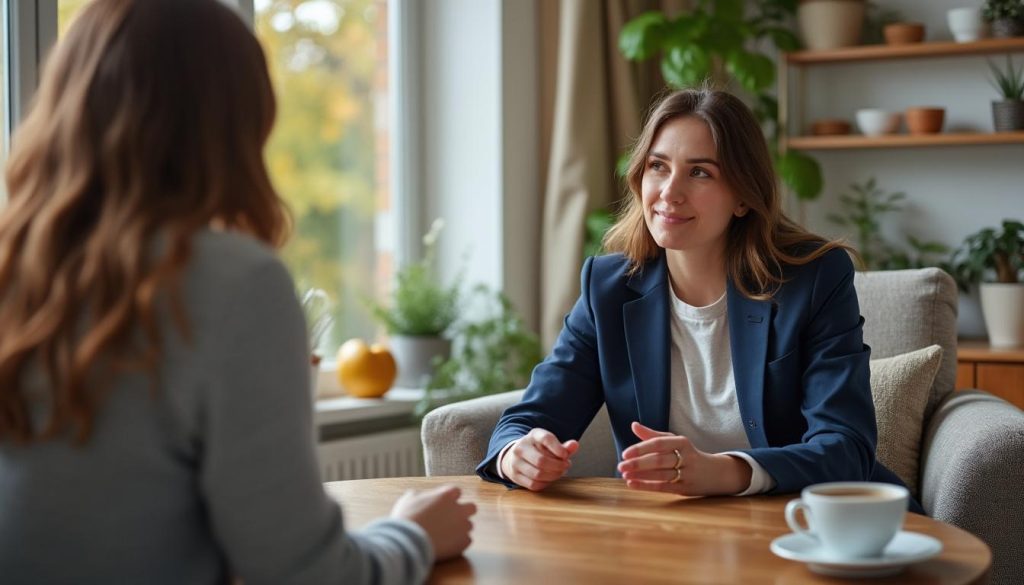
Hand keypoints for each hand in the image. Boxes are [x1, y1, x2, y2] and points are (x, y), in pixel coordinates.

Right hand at [391, 485, 476, 560]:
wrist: (408, 542)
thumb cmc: (407, 518)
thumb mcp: (409, 499)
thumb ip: (422, 495)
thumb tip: (423, 497)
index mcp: (448, 495)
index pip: (457, 491)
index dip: (449, 498)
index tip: (442, 505)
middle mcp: (460, 509)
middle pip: (471, 507)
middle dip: (463, 512)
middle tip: (450, 519)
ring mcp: (463, 526)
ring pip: (469, 526)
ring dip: (459, 529)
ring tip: (444, 535)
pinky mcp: (463, 543)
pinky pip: (466, 541)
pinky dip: (458, 543)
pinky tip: (446, 545)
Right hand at [500, 428, 578, 490]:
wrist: (515, 456)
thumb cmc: (538, 450)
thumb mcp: (551, 445)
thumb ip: (564, 447)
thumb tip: (575, 445)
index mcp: (533, 435)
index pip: (546, 439)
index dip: (558, 448)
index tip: (566, 455)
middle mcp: (521, 447)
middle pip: (541, 461)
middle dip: (558, 466)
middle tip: (566, 466)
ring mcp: (516, 462)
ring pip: (538, 474)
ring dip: (553, 476)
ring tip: (559, 472)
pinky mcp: (515, 475)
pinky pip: (533, 484)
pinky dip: (545, 483)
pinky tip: (549, 479)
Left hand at [617, 422, 751, 495]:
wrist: (716, 473)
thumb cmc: (689, 455)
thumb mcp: (675, 442)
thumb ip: (653, 435)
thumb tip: (633, 425)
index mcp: (682, 442)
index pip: (659, 444)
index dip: (641, 448)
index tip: (625, 453)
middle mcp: (686, 457)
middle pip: (659, 460)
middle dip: (638, 463)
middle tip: (620, 465)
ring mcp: (687, 474)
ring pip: (661, 475)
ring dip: (641, 475)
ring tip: (624, 475)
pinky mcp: (686, 489)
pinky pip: (664, 487)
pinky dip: (647, 486)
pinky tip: (632, 484)